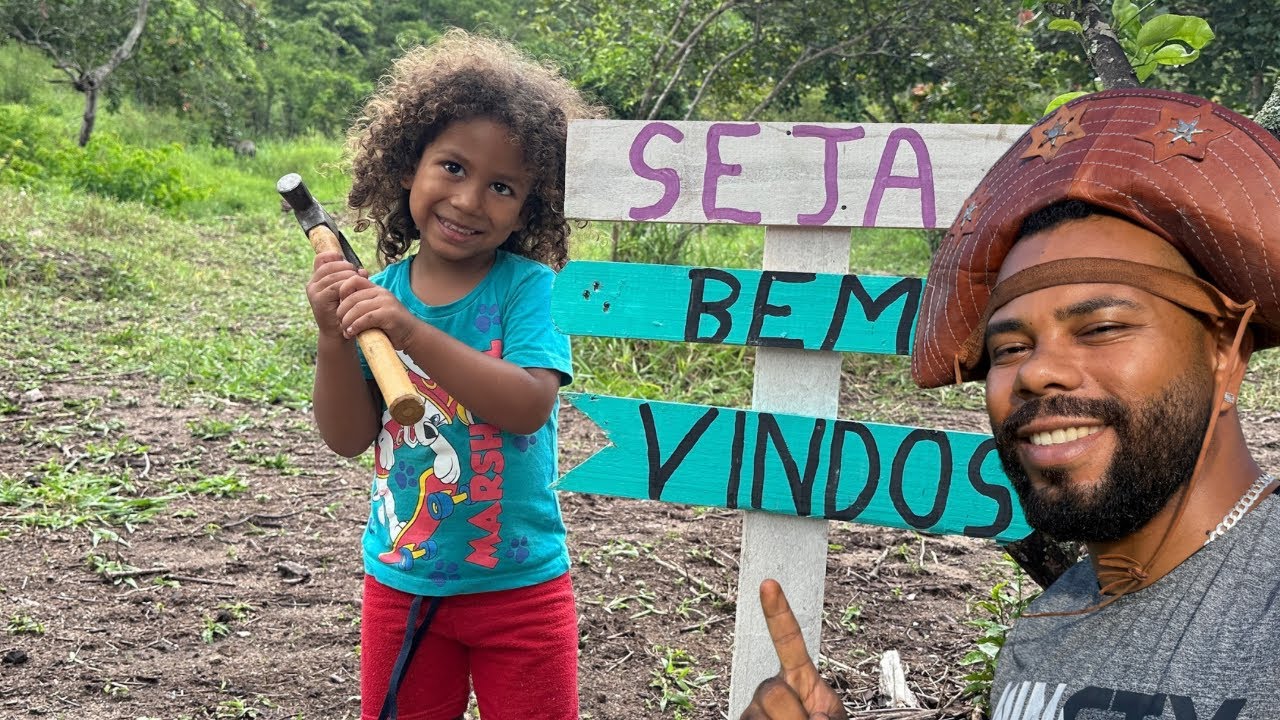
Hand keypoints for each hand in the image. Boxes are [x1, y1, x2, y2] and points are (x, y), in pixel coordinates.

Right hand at [306, 251, 366, 339]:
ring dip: (349, 277)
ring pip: (334, 276)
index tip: (348, 263)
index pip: (321, 258)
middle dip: (347, 268)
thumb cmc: (345, 310)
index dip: (334, 256)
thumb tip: (363, 270)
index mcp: (317, 279)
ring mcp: (314, 292)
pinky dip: (347, 287)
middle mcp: (312, 284)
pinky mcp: (319, 300)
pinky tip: (354, 291)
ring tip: (359, 283)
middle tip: (359, 276)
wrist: (338, 333)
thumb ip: (353, 279)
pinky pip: (335, 287)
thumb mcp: (348, 291)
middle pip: (330, 266)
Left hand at [336, 273, 420, 349]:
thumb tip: (340, 306)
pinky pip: (367, 318)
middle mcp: (381, 293)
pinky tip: (352, 332)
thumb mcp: (375, 312)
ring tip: (345, 331)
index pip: (354, 280)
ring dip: (347, 320)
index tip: (339, 306)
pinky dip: (356, 326)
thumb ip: (362, 306)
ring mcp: (386, 302)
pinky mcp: (390, 314)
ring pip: (358, 307)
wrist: (412, 335)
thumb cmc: (390, 326)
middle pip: (353, 297)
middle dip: (342, 311)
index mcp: (377, 289)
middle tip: (339, 323)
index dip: (342, 291)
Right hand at [740, 580, 847, 719]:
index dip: (778, 613)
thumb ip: (829, 716)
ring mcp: (754, 708)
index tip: (769, 584)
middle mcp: (771, 687)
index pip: (788, 640)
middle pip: (773, 690)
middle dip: (793, 714)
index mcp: (800, 677)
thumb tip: (816, 719)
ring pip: (759, 714)